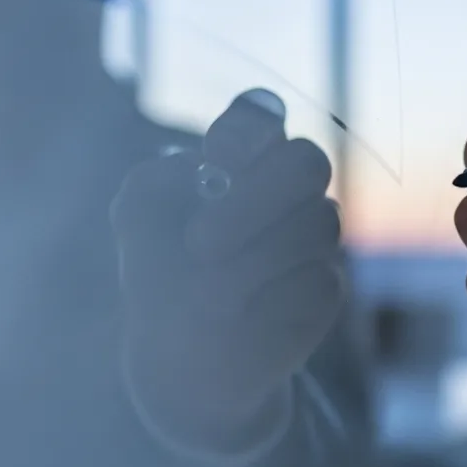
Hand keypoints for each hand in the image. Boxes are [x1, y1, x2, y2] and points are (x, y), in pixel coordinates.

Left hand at [111, 90, 344, 448]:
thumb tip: (214, 188)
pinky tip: (240, 319)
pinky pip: (318, 281)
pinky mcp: (328, 285)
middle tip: (198, 244)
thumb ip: (163, 180)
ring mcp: (315, 233)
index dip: (248, 132)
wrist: (178, 350)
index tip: (216, 157)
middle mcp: (288, 187)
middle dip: (255, 200)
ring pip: (318, 224)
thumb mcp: (139, 214)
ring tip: (204, 296)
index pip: (261, 116)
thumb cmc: (158, 267)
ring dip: (252, 261)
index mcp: (242, 154)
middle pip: (307, 163)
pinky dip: (269, 303)